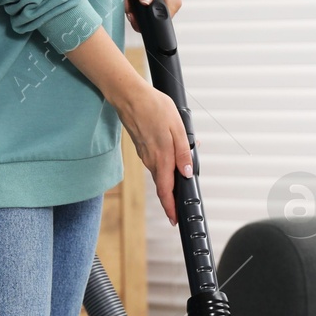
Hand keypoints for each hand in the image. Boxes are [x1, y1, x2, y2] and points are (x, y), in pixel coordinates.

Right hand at [117, 82, 191, 223]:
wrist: (129, 96)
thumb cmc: (153, 107)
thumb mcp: (176, 128)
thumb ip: (182, 152)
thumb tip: (186, 172)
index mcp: (161, 158)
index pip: (165, 191)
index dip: (170, 208)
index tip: (174, 219)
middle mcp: (151, 161)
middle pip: (162, 186)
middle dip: (171, 197)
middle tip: (179, 206)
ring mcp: (145, 155)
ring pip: (159, 174)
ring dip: (169, 179)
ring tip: (181, 177)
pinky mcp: (142, 148)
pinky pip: (155, 163)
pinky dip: (164, 166)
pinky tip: (171, 157)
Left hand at [126, 0, 182, 33]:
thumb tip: (145, 1)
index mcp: (174, 0)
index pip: (158, 22)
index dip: (141, 20)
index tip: (130, 10)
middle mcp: (169, 3)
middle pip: (148, 18)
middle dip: (133, 10)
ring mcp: (162, 0)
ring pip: (143, 11)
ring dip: (131, 3)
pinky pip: (142, 3)